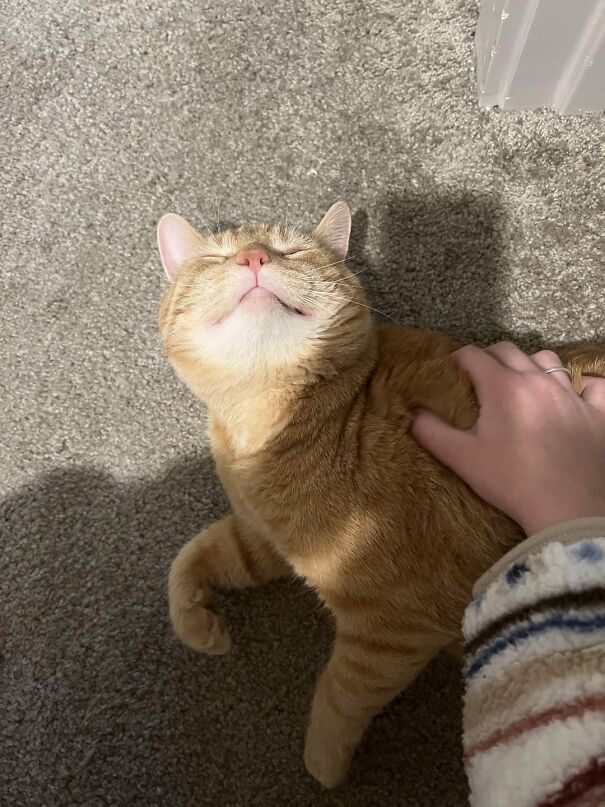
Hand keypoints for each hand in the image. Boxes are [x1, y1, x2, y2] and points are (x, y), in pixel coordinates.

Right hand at [412, 342, 604, 535]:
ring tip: (524, 384)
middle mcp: (539, 381)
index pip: (474, 356)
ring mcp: (573, 395)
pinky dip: (583, 387)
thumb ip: (432, 433)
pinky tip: (575, 398)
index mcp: (504, 387)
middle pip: (509, 350)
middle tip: (480, 377)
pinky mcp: (600, 413)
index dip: (458, 359)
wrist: (570, 510)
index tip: (451, 371)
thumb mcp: (463, 459)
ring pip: (549, 361)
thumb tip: (412, 416)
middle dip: (490, 357)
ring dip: (532, 365)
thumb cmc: (512, 483)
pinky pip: (594, 386)